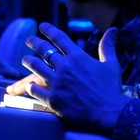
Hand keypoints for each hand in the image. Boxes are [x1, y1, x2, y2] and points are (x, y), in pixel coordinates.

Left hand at [12, 22, 127, 133]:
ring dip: (28, 61)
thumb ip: (108, 46)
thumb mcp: (111, 64)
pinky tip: (29, 85)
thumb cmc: (111, 89)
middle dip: (34, 42)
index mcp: (77, 57)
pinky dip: (31, 86)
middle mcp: (64, 67)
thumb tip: (113, 29)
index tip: (41, 27)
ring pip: (35, 67)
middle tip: (29, 40)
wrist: (108, 113)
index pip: (59, 38)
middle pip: (43, 50)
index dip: (48, 30)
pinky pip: (35, 90)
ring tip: (25, 59)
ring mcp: (56, 83)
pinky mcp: (52, 99)